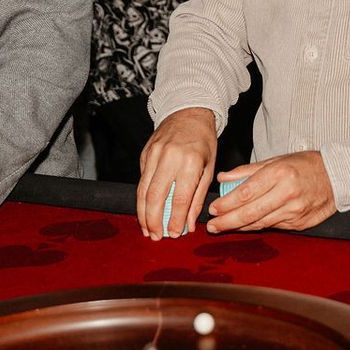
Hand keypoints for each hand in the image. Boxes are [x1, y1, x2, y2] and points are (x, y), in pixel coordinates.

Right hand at [137, 107, 217, 238]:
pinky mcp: (144, 154)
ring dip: (143, 213)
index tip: (174, 234)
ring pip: (143, 190)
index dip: (175, 220)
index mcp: (190, 162)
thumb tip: (189, 224)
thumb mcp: (209, 168)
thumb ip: (198, 197)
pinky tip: (144, 211)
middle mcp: (169, 158)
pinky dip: (142, 199)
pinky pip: (141, 180)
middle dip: (153, 221)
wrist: (188, 112)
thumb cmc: (203, 142)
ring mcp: (154, 154)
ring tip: (146, 229)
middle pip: (155, 196)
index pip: (179, 198)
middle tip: (155, 236)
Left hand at [207, 151, 336, 232]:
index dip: (227, 203)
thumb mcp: (277, 160)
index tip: (213, 208)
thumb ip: (248, 171)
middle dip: (228, 221)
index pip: (247, 192)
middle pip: (251, 212)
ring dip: (239, 227)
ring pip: (260, 223)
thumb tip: (223, 178)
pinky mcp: (300, 223)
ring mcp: (295, 211)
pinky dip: (257, 226)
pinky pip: (273, 226)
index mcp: (280, 173)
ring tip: (223, 227)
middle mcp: (287, 193)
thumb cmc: (305, 165)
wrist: (337, 177)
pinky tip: (245, 226)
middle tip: (212, 226)